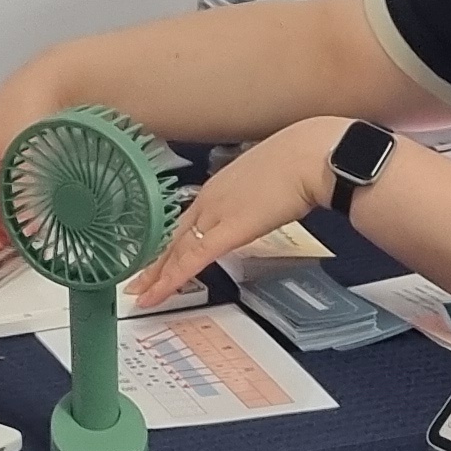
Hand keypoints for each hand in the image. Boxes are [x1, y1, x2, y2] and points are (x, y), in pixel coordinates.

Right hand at [0, 62, 66, 255]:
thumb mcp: (23, 162)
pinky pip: (0, 190)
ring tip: (30, 229)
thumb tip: (30, 231)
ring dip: (5, 220)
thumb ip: (25, 201)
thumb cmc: (29, 110)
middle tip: (19, 246)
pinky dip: (14, 203)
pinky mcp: (2, 157)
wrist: (53, 82)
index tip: (2, 251)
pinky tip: (35, 209)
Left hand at [131, 117, 344, 304]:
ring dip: (158, 274)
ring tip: (143, 293)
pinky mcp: (226, 232)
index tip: (160, 255)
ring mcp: (215, 214)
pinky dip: (172, 279)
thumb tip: (263, 202)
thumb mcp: (272, 178)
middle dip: (156, 261)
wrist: (311, 156)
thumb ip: (259, 194)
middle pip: (175, 236)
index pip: (187, 220)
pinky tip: (158, 293)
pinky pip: (191, 260)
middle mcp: (210, 199)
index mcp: (220, 185)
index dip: (171, 241)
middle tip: (139, 281)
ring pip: (177, 250)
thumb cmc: (302, 161)